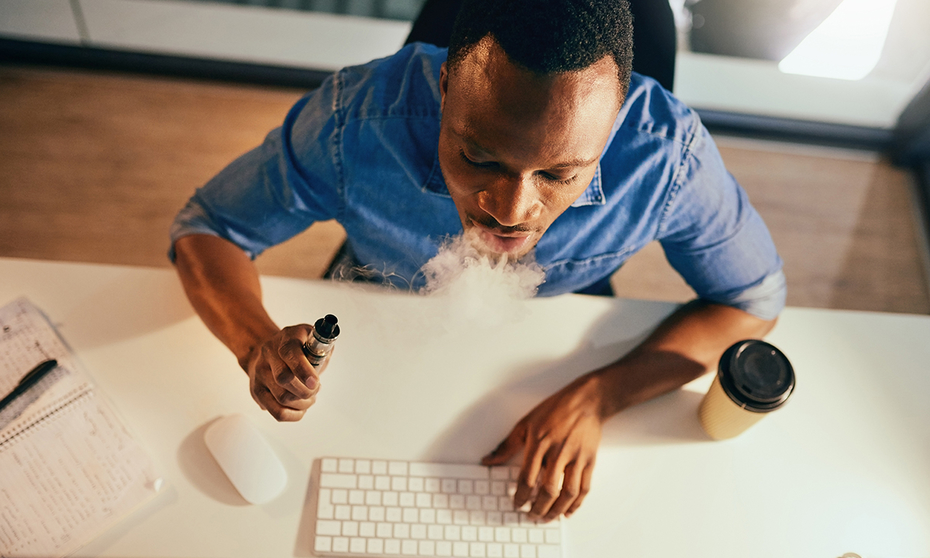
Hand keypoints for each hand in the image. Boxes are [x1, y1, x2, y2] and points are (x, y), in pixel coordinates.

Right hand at [240, 324, 332, 421]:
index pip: (290, 353)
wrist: (269, 351)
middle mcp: (269, 353)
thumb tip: (324, 358)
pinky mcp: (257, 391)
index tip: (315, 383)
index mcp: (286, 337)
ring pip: (282, 398)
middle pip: (284, 379)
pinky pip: (277, 412)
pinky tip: (301, 407)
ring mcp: (260, 372)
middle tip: (315, 389)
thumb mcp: (313, 340)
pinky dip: (294, 414)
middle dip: (306, 390)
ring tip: (310, 397)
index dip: (303, 370)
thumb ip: (322, 349)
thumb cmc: (298, 348)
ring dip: (302, 403)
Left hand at [481, 374, 603, 520]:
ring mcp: (576, 457)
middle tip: (531, 516)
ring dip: (557, 510)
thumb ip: (506, 445)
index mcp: (539, 443)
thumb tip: (488, 460)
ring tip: (547, 518)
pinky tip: (567, 512)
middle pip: (548, 489)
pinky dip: (576, 504)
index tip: (517, 504)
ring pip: (568, 493)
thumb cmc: (555, 409)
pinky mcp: (589, 461)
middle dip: (538, 508)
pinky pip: (584, 488)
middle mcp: (558, 452)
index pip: (527, 478)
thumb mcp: (525, 423)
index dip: (520, 496)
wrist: (586, 400)